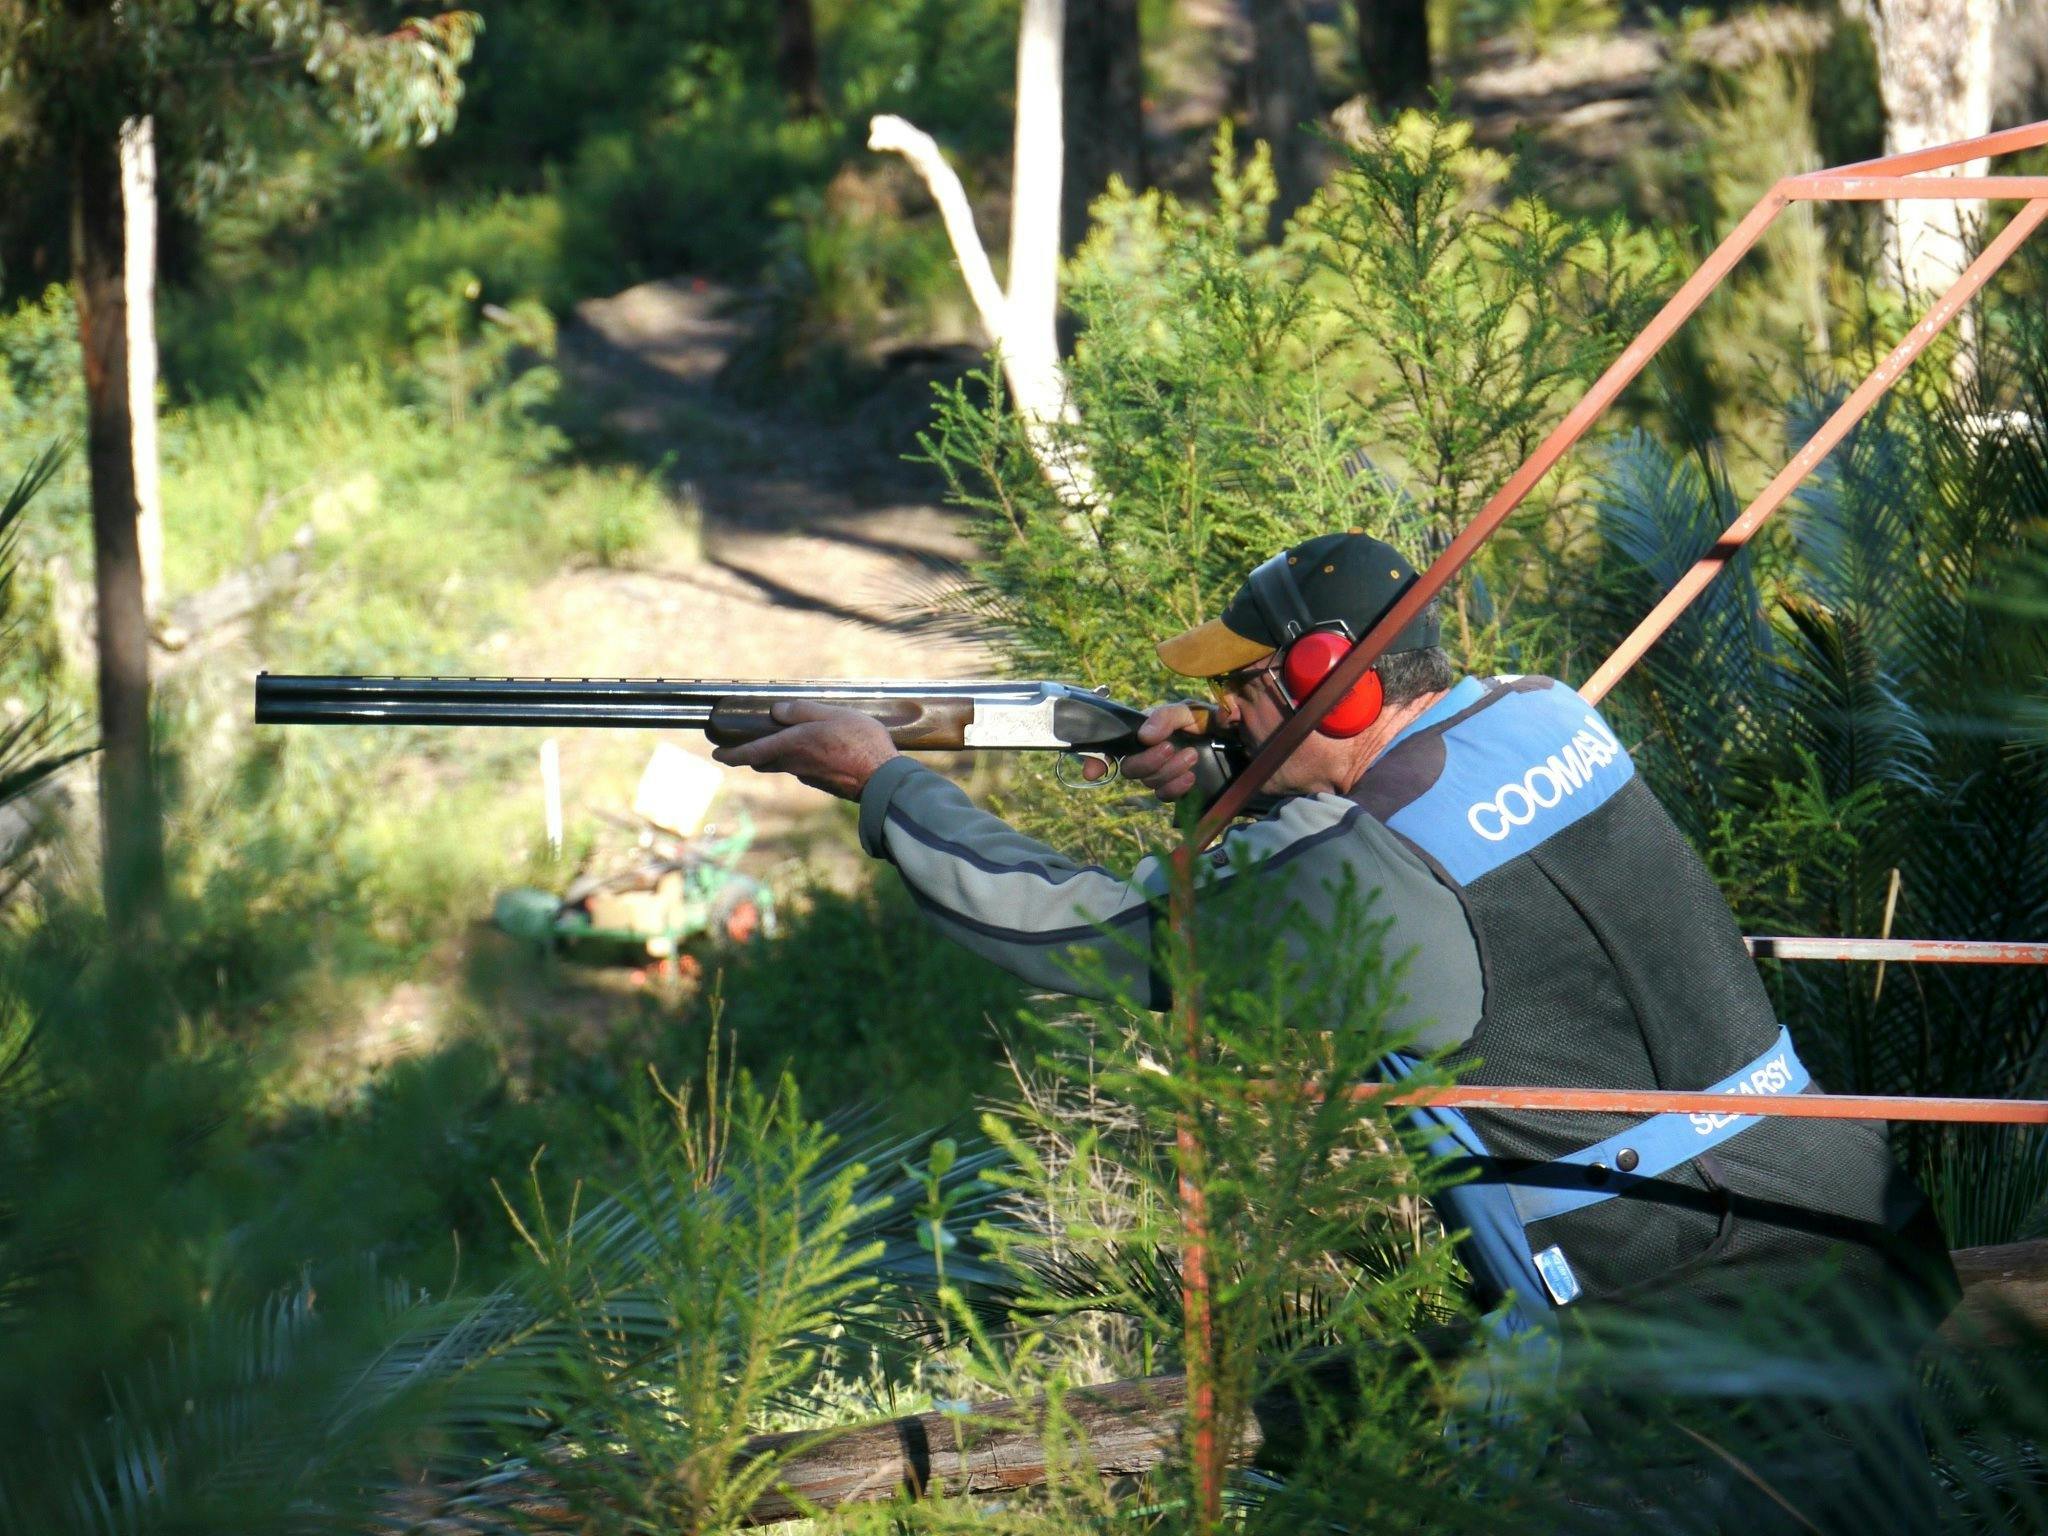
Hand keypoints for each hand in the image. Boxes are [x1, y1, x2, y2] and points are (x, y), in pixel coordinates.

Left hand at [711, 700, 899, 800]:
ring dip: (776, 757)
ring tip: (781, 744)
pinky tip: (815, 752)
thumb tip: (776, 711)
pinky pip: (803, 770)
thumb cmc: (860, 742)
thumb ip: (802, 711)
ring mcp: (809, 776)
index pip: (751, 753)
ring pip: (784, 766)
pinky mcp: (823, 783)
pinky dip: (800, 761)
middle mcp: (795, 764)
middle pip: (764, 762)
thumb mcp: (831, 714)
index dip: (731, 754)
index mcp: (792, 745)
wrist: (882, 778)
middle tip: (743, 747)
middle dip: (750, 756)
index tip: (717, 754)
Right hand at [1084, 702, 1208, 802]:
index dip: (1096, 760)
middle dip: (1148, 761)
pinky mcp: (1175, 788)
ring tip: (1191, 756)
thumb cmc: (1207, 719)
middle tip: (1171, 748)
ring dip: (1168, 771)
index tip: (1093, 772)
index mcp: (1143, 732)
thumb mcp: (1188, 710)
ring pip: (1148, 782)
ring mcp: (1160, 773)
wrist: (1234, 738)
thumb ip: (1166, 717)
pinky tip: (1190, 778)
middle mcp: (1146, 754)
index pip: (1111, 746)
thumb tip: (1144, 736)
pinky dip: (1175, 788)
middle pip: (1130, 769)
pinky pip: (1164, 795)